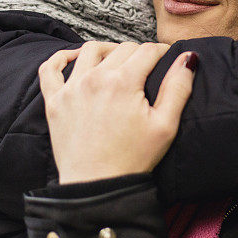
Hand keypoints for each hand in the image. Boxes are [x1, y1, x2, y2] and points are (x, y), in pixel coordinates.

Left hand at [38, 41, 197, 183]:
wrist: (96, 188)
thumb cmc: (133, 160)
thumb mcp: (165, 125)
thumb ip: (178, 87)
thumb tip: (187, 57)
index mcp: (123, 82)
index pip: (147, 51)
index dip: (162, 51)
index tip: (167, 58)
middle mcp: (95, 78)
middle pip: (122, 49)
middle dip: (138, 54)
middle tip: (146, 67)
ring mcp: (71, 88)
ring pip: (90, 51)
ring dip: (107, 50)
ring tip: (117, 60)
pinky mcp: (54, 101)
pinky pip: (50, 68)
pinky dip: (62, 57)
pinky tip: (74, 58)